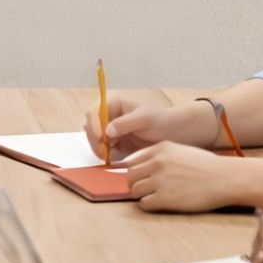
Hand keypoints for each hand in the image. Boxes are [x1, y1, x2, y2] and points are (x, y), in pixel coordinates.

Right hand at [89, 93, 212, 159]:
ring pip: (94, 139)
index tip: (101, 138)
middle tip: (104, 153)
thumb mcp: (145, 119)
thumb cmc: (161, 121)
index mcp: (114, 103)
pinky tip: (113, 158)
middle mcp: (109, 115)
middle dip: (94, 140)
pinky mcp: (114, 142)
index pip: (94, 111)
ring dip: (98, 148)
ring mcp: (110, 129)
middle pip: (90, 126)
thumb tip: (107, 130)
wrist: (172, 134)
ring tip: (109, 157)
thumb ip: (125, 123)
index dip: (93, 124)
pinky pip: (102, 149)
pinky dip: (105, 154)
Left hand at [123, 141, 253, 212]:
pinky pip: (144, 204)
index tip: (137, 177)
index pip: (132, 160)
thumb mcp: (182, 151)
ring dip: (142, 195)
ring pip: (134, 190)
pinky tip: (161, 203)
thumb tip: (141, 167)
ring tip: (155, 196)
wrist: (225, 179)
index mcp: (161, 148)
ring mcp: (160, 181)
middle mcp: (157, 162)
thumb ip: (161, 156)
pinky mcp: (165, 198)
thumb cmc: (207, 166)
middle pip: (130, 176)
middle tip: (147, 189)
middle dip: (136, 183)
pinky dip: (149, 205)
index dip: (134, 171)